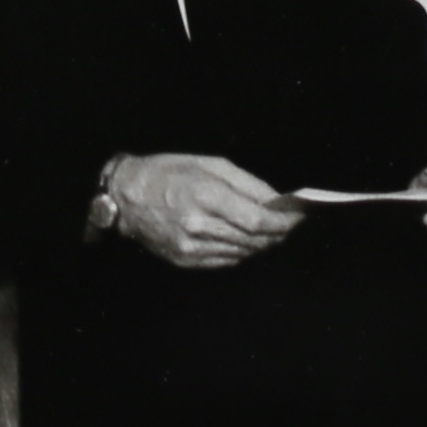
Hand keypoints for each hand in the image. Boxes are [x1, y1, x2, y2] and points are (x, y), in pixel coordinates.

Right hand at [102, 153, 304, 268]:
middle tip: (290, 223)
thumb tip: (278, 202)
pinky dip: (243, 251)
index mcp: (205, 195)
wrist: (126, 198)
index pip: (257, 220)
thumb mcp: (209, 164)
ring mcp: (191, 248)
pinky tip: (246, 239)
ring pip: (243, 252)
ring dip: (263, 243)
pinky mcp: (186, 261)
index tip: (299, 216)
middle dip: (278, 233)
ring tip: (271, 230)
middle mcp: (199, 226)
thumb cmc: (169, 172)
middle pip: (254, 239)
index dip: (284, 222)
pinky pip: (226, 261)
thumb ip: (247, 184)